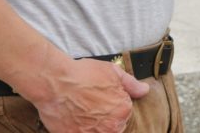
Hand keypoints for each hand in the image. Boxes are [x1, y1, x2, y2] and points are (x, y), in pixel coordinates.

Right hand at [29, 58, 149, 132]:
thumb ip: (131, 84)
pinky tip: (74, 120)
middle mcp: (110, 127)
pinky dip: (81, 130)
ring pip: (100, 132)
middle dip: (104, 119)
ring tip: (82, 113)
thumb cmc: (83, 74)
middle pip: (113, 127)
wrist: (55, 82)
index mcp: (123, 110)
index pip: (124, 115)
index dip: (113, 106)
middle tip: (90, 107)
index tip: (102, 100)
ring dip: (94, 127)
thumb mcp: (112, 72)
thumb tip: (144, 90)